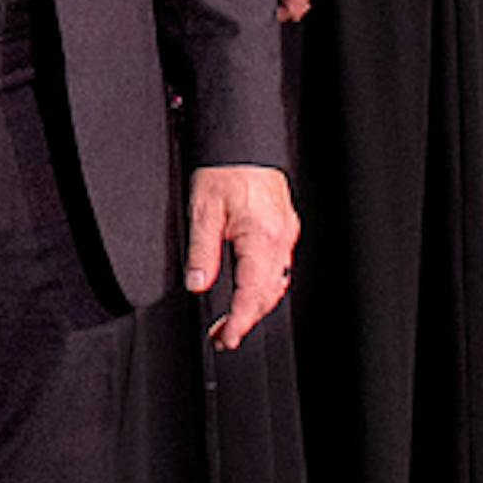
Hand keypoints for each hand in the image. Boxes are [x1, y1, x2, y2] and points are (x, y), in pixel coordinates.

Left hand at [186, 164, 299, 349]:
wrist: (244, 144)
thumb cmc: (224, 171)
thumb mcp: (201, 212)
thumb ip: (200, 253)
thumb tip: (196, 285)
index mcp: (261, 238)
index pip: (252, 293)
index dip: (240, 321)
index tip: (227, 338)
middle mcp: (280, 239)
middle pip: (268, 294)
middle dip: (247, 320)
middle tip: (223, 337)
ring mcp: (285, 235)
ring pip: (275, 283)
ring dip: (256, 306)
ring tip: (232, 322)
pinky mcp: (283, 230)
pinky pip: (277, 267)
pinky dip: (263, 286)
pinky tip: (249, 293)